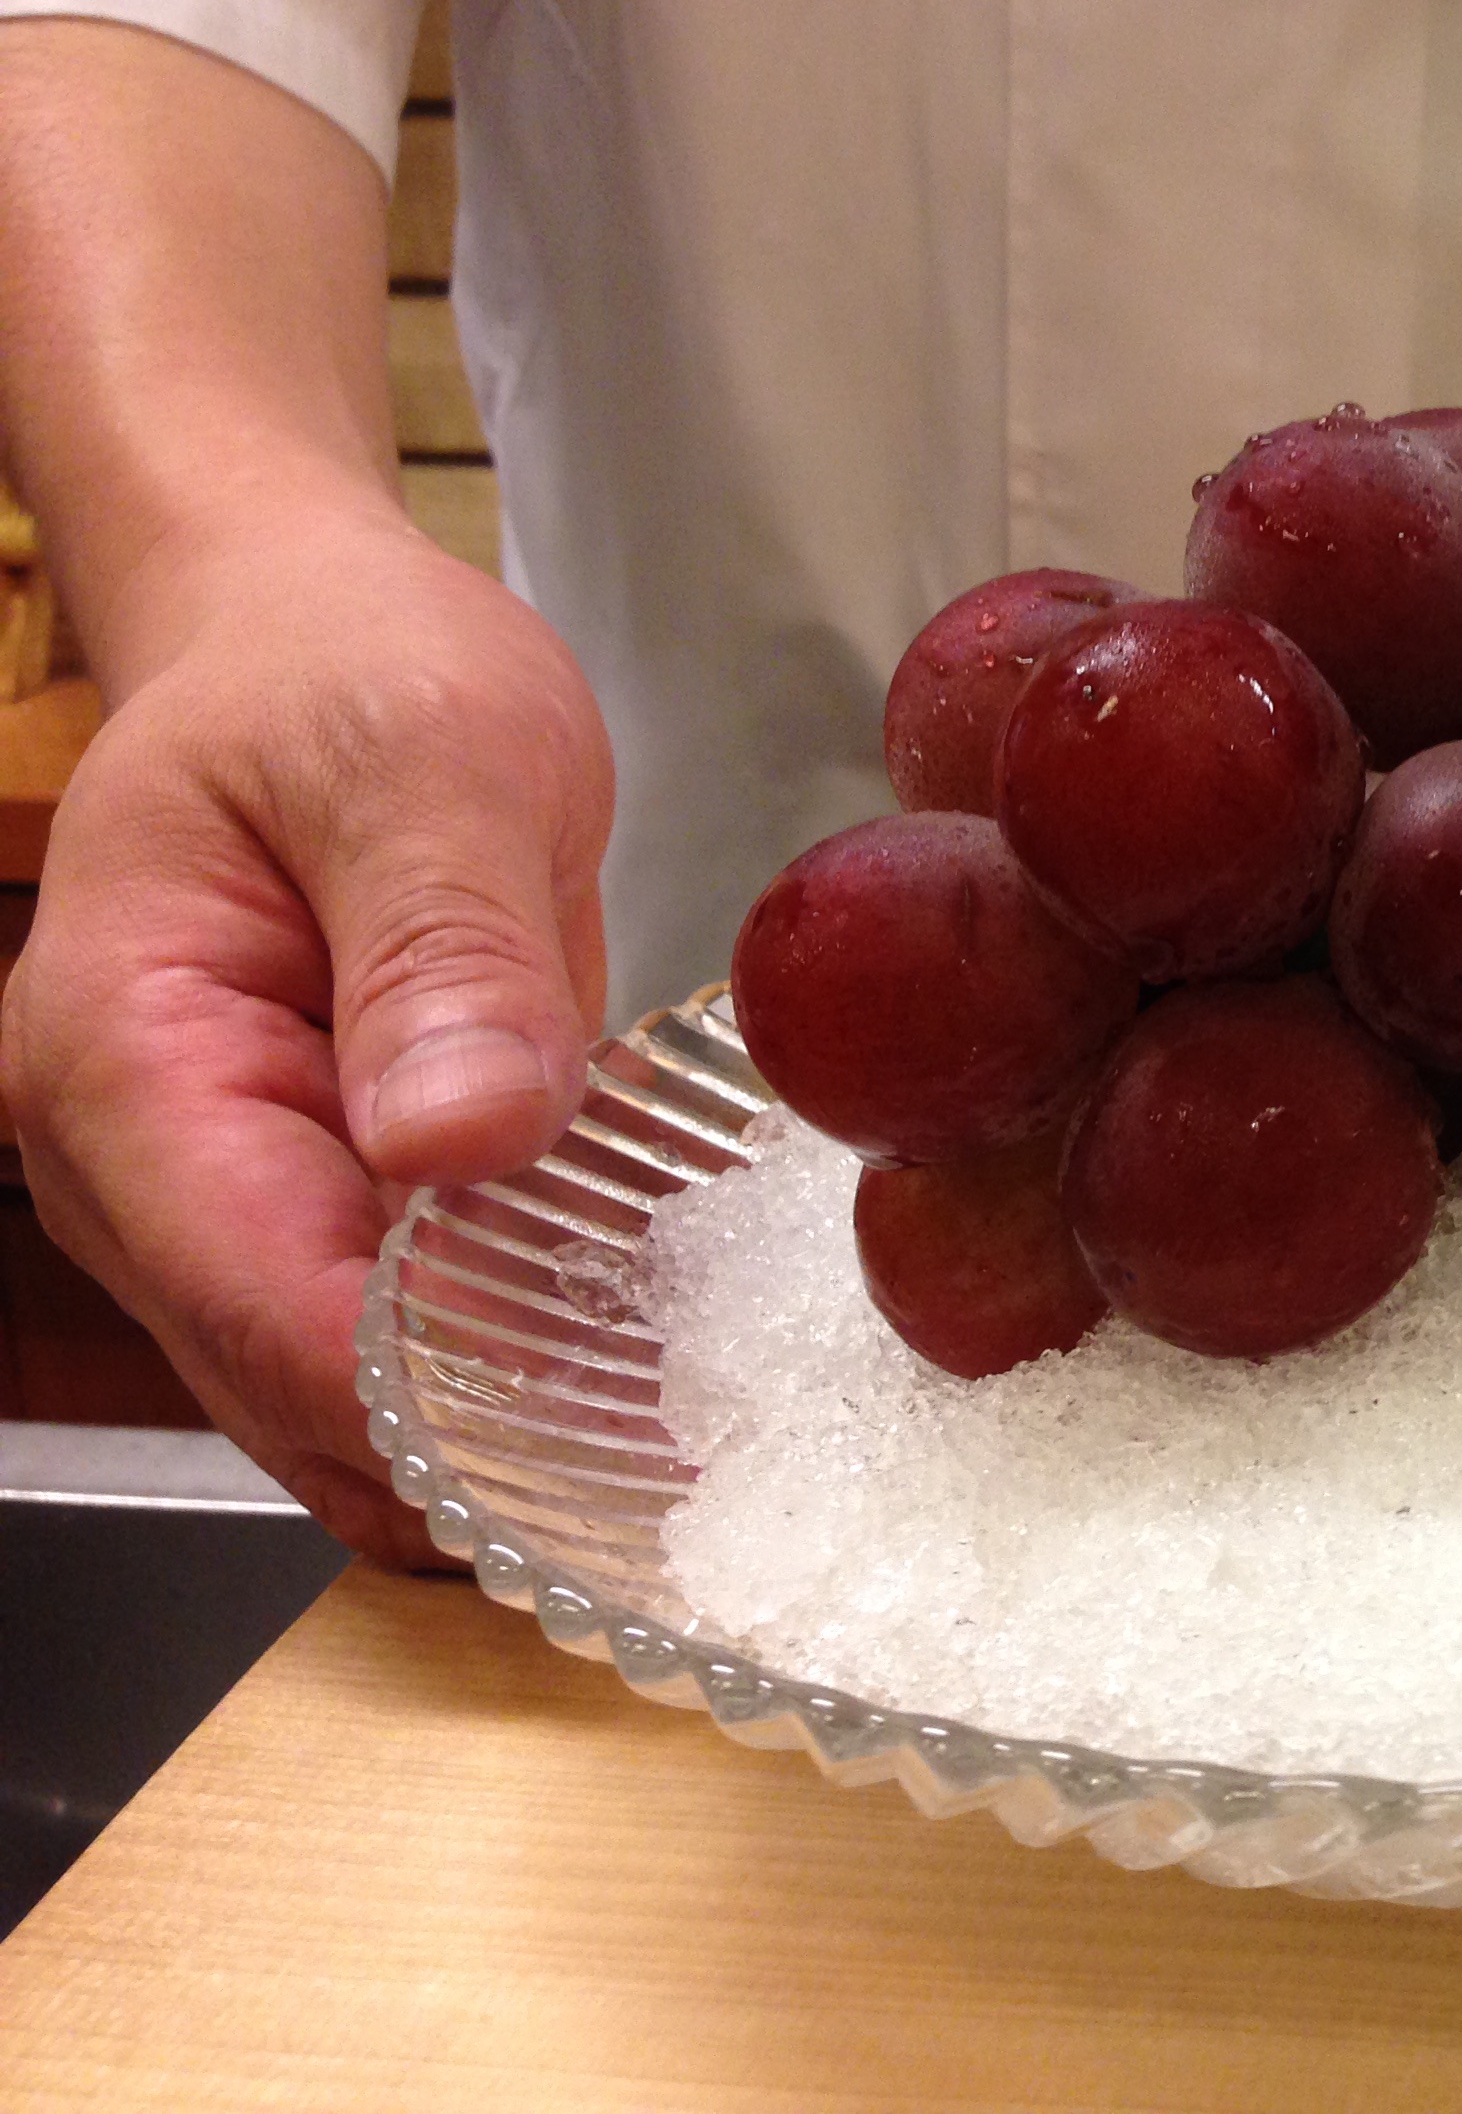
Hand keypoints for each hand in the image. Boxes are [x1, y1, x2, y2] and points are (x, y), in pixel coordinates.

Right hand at [0, 504, 612, 1560]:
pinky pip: (378, 1328)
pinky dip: (488, 1364)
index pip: (266, 1304)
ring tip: (679, 1451)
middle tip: (685, 1479)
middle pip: (291, 1388)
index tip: (606, 1444)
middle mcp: (135, 1162)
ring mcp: (205, 1193)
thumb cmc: (347, 670)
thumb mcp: (434, 763)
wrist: (306, 634)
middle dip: (472, 1448)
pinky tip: (625, 1369)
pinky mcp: (295, 1192)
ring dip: (487, 1430)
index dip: (431, 1399)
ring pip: (330, 1392)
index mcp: (124, 1059)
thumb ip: (443, 951)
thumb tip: (457, 1140)